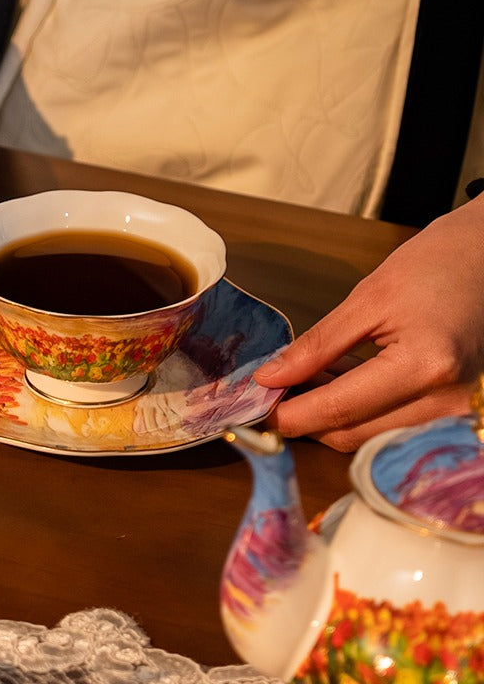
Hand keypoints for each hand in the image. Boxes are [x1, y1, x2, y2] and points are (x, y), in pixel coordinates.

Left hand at [254, 196, 483, 450]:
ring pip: (366, 435)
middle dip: (302, 417)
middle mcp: (444, 402)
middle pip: (351, 435)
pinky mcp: (448, 410)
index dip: (288, 413)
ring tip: (296, 379)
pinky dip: (353, 408)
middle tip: (268, 390)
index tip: (251, 405)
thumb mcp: (366, 299)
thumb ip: (316, 345)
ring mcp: (451, 412)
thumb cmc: (433, 266)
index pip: (339, 410)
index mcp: (424, 367)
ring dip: (325, 414)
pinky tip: (329, 380)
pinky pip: (386, 423)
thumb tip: (269, 378)